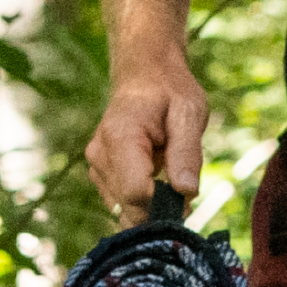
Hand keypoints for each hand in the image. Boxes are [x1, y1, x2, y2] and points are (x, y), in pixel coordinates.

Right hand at [87, 38, 210, 215]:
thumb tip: (186, 192)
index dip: (164, 205)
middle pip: (128, 207)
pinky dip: (143, 202)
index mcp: (121, 137)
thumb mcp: (189, 113)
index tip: (187, 201)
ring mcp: (97, 166)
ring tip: (171, 178)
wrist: (144, 74)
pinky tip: (158, 182)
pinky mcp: (100, 174)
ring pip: (124, 211)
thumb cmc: (170, 91)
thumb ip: (186, 153)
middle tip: (186, 197)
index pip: (136, 193)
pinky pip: (122, 203)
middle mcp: (100, 155)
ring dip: (152, 207)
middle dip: (160, 211)